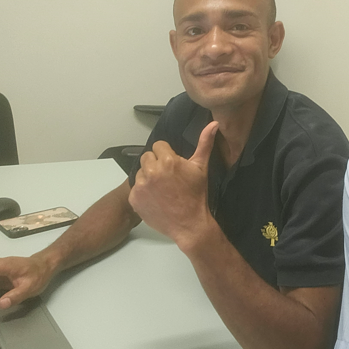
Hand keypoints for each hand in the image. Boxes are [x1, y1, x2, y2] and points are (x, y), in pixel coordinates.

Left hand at [128, 121, 217, 247]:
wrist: (189, 224)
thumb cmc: (196, 196)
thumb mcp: (201, 168)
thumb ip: (205, 143)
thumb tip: (214, 124)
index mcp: (167, 161)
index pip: (159, 146)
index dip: (167, 155)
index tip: (173, 167)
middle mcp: (152, 171)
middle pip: (147, 157)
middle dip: (156, 165)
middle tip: (167, 178)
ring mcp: (141, 186)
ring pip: (140, 172)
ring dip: (148, 178)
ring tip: (161, 189)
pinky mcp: (134, 198)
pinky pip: (135, 188)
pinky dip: (142, 192)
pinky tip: (155, 198)